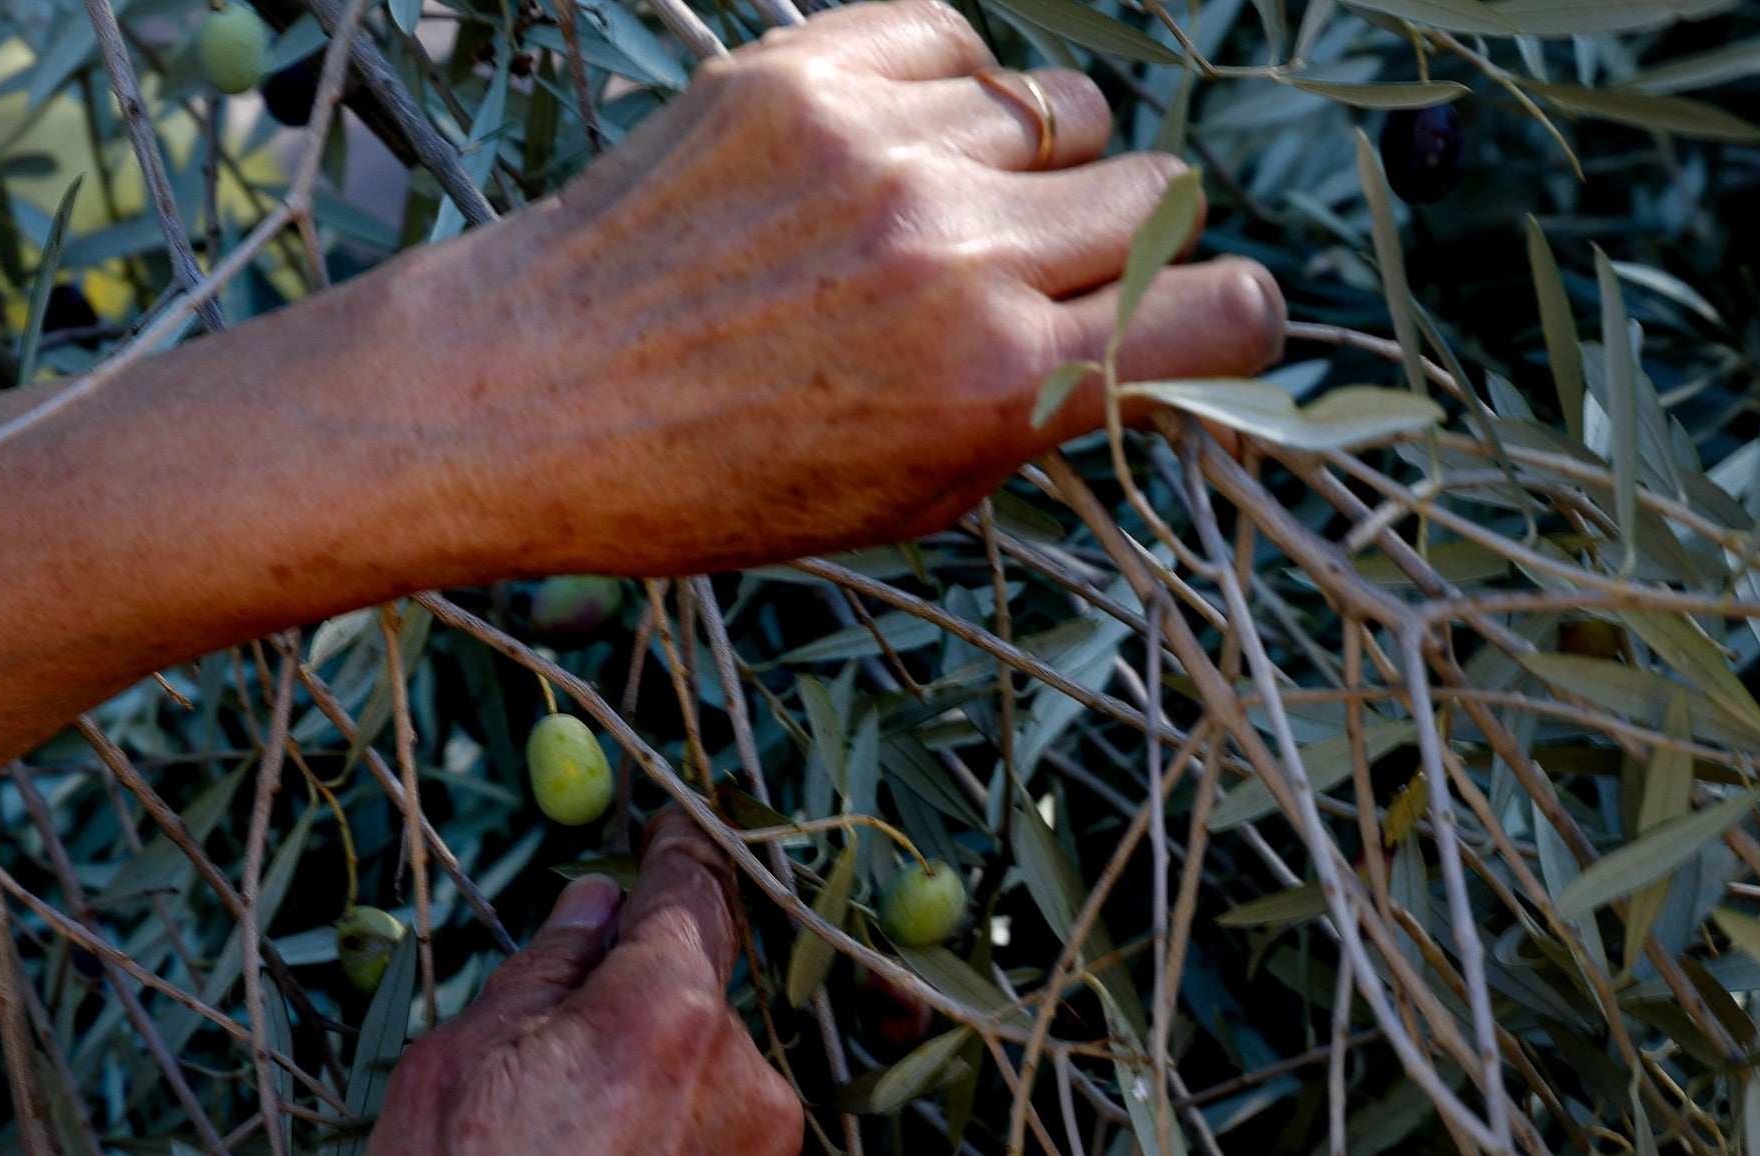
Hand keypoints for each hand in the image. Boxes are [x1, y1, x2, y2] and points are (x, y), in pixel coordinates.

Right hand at [311, 817, 819, 1155]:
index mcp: (667, 1014)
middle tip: (556, 1093)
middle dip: (649, 1020)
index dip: (673, 860)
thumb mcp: (448, 1075)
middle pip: (710, 1005)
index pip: (694, 890)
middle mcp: (756, 1084)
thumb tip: (603, 903)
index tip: (666, 845)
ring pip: (730, 1096)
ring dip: (675, 1110)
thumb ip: (544, 968)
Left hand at [422, 0, 1284, 570]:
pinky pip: (954, 43)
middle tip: (1051, 274)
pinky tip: (883, 154)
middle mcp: (959, 258)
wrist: (524, 401)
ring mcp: (883, 151)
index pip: (1218, 316)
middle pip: (1156, 190)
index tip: (1213, 324)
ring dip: (1033, 162)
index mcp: (994, 391)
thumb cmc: (704, 487)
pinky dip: (944, 94)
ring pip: (1061, 107)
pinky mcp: (805, 74)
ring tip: (946, 213)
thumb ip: (1024, 421)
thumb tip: (1125, 351)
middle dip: (1127, 239)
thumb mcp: (896, 505)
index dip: (1236, 323)